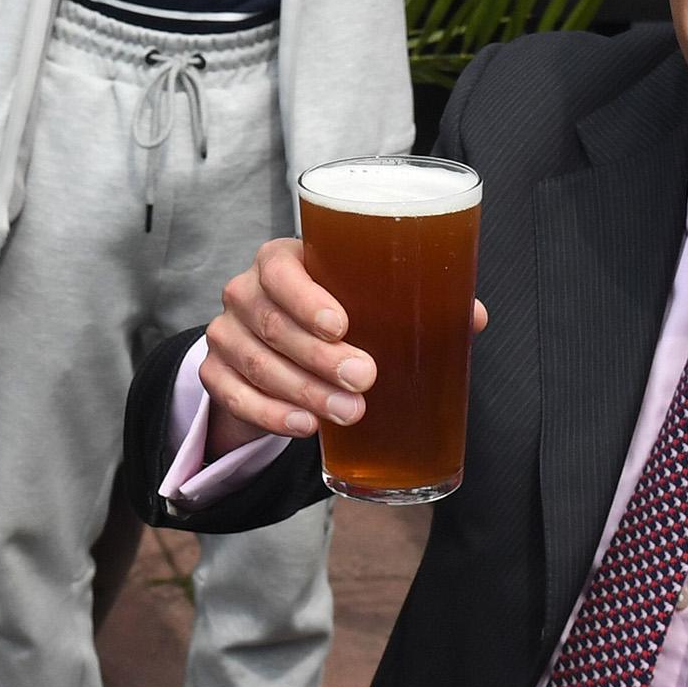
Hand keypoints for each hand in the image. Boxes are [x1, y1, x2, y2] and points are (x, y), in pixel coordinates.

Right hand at [200, 238, 487, 459]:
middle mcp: (245, 292)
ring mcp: (224, 333)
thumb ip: (414, 301)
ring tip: (348, 412)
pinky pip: (234, 396)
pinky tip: (303, 426)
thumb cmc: (330, 312)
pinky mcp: (214, 373)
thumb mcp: (364, 299)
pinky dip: (270, 414)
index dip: (306, 297)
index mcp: (280, 261)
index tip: (342, 325)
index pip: (280, 270)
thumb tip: (473, 315)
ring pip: (255, 363)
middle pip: (272, 324)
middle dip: (319, 357)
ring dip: (303, 392)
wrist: (277, 345)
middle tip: (365, 378)